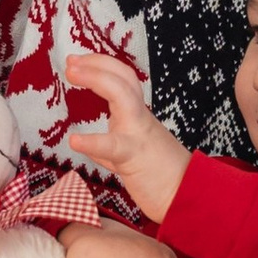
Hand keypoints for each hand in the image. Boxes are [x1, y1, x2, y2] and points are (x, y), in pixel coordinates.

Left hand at [63, 51, 190, 219]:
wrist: (186, 197)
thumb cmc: (159, 177)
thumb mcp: (128, 157)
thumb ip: (108, 148)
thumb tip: (89, 144)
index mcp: (137, 116)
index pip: (122, 79)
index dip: (100, 65)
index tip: (77, 60)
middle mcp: (139, 118)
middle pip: (124, 77)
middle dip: (98, 63)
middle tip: (71, 61)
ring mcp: (138, 134)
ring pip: (123, 95)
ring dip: (97, 78)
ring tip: (72, 74)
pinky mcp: (134, 157)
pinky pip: (112, 146)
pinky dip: (92, 142)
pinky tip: (74, 141)